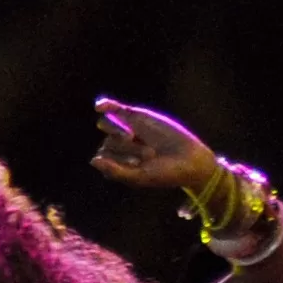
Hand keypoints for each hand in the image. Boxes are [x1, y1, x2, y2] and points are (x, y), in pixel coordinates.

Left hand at [90, 98, 219, 193]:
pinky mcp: (136, 116)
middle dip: (125, 148)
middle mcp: (117, 146)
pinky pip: (115, 109)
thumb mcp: (139, 176)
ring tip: (133, 137)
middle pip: (106, 141)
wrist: (189, 160)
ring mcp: (125, 130)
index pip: (100, 157)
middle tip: (148, 153)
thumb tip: (93, 160)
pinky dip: (107, 106)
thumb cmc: (163, 173)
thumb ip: (116, 171)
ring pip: (107, 125)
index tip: (137, 165)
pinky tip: (100, 106)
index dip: (116, 160)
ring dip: (117, 130)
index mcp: (113, 163)